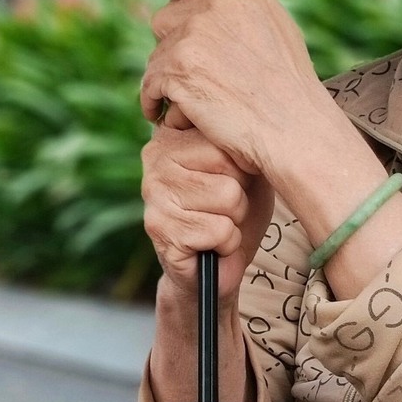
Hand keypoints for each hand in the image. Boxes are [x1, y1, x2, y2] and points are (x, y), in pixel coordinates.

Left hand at [140, 0, 333, 176]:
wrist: (295, 133)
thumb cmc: (288, 85)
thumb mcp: (273, 23)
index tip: (186, 20)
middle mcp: (216, 4)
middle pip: (163, 18)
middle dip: (176, 47)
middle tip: (207, 74)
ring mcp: (194, 36)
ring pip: (156, 55)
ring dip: (171, 80)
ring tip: (205, 100)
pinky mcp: (177, 70)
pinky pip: (149, 86)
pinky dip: (159, 106)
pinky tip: (184, 116)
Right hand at [140, 114, 274, 299]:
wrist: (214, 270)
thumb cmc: (233, 212)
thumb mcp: (246, 168)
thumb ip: (242, 144)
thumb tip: (247, 141)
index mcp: (175, 131)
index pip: (228, 133)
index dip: (244, 164)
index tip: (230, 179)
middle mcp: (156, 155)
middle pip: (229, 162)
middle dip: (241, 191)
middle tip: (224, 208)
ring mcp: (154, 192)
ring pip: (228, 196)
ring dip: (235, 219)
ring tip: (218, 225)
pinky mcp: (160, 228)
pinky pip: (220, 229)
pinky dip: (228, 243)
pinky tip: (211, 245)